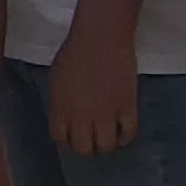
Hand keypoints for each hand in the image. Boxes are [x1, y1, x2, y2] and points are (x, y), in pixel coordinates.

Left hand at [45, 29, 140, 156]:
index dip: (67, 142)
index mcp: (61, 108)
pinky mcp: (127, 107)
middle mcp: (81, 116)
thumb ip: (60, 102)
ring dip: (106, 145)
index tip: (73, 138)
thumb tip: (65, 115)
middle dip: (86, 148)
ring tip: (108, 137)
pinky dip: (126, 137)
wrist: (100, 38)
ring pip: (106, 146)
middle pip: (83, 148)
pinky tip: (123, 133)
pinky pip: (128, 133)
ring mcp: (106, 114)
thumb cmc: (74, 52)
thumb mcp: (56, 79)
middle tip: (92, 140)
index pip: (61, 139)